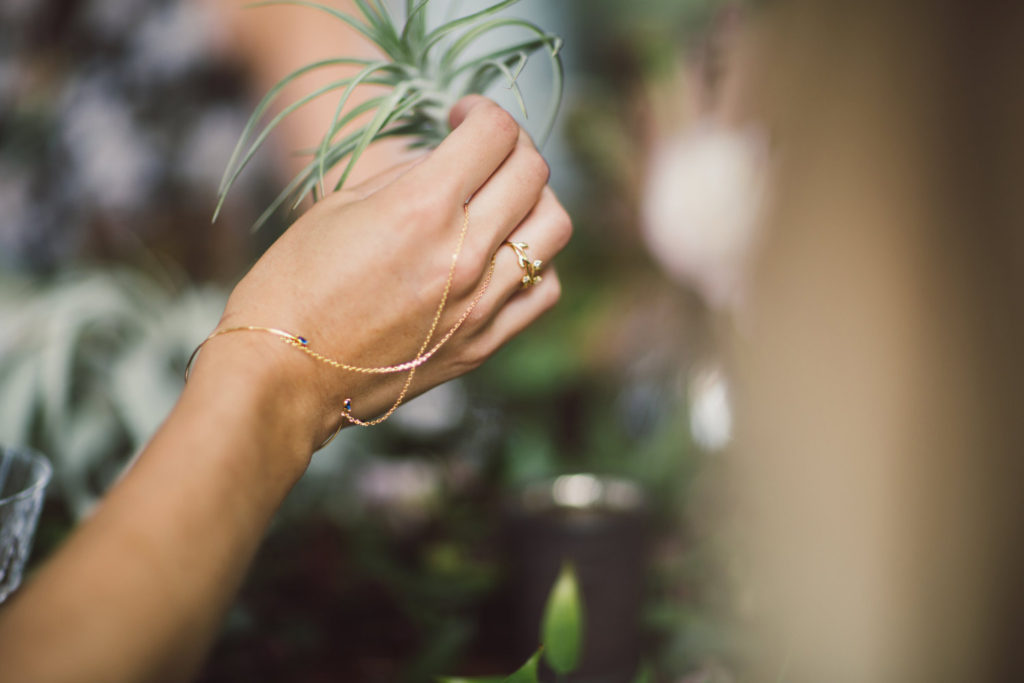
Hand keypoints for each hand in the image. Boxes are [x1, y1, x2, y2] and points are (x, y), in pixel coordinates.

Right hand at [194, 96, 571, 447]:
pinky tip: (507, 256)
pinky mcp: (484, 344)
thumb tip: (451, 159)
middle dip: (512, 146)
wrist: (284, 378)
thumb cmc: (294, 287)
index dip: (481, 111)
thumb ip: (408, 175)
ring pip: (554, 228)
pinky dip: (537, 262)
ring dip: (535, 200)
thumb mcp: (339, 207)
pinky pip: (543, 290)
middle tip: (484, 150)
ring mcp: (480, 304)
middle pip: (532, 173)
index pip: (494, 133)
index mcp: (421, 208)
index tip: (461, 116)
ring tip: (504, 202)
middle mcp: (463, 254)